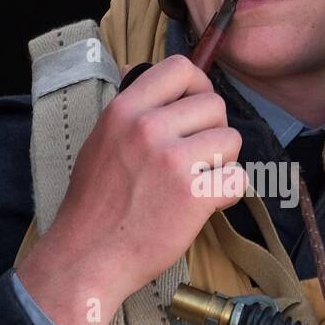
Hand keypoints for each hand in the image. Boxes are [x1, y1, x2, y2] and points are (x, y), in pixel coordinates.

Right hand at [17, 55, 245, 324]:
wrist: (87, 256)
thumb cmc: (95, 203)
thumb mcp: (99, 140)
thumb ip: (127, 109)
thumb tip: (134, 69)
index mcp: (125, 110)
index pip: (181, 68)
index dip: (199, 86)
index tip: (196, 108)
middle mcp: (149, 128)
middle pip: (215, 106)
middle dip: (213, 131)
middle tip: (195, 158)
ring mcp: (173, 161)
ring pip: (231, 141)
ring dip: (222, 163)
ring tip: (197, 182)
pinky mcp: (193, 195)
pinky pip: (237, 180)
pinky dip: (227, 195)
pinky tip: (204, 205)